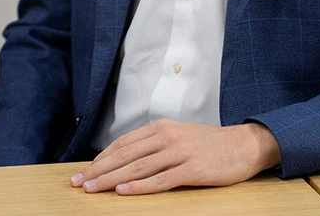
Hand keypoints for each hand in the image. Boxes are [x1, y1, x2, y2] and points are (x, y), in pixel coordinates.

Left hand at [70, 119, 280, 194]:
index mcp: (163, 127)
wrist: (242, 146)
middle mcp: (168, 136)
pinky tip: (123, 192)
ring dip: (111, 180)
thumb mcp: (179, 136)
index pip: (124, 143)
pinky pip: (160, 179)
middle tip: (78, 183)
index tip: (83, 171)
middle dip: (98, 170)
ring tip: (92, 189)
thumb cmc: (208, 145)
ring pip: (138, 167)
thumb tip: (124, 161)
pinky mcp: (191, 168)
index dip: (101, 158)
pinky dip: (139, 186)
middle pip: (126, 155)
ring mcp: (179, 152)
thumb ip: (155, 145)